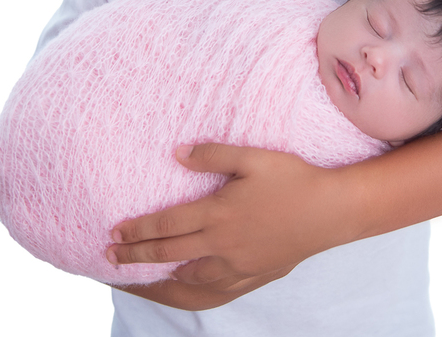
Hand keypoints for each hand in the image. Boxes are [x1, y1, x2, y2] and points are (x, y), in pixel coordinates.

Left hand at [106, 144, 353, 286]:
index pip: (165, 225)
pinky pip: (215, 288)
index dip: (136, 230)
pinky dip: (192, 288)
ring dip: (160, 276)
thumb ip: (213, 154)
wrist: (331, 211)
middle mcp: (222, 244)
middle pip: (168, 254)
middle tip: (110, 256)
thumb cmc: (293, 179)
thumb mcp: (252, 158)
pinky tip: (186, 284)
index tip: (114, 232)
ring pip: (189, 276)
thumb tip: (178, 153)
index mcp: (217, 214)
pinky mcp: (253, 273)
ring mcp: (237, 263)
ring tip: (142, 274)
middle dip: (135, 255)